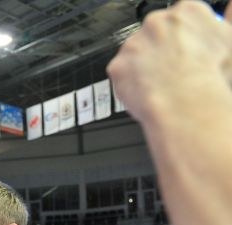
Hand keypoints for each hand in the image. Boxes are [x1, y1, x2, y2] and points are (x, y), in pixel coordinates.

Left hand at [107, 1, 231, 122]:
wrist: (186, 100)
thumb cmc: (210, 75)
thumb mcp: (228, 40)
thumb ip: (225, 21)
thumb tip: (229, 7)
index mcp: (187, 11)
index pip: (182, 19)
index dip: (184, 39)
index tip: (186, 51)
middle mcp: (157, 21)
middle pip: (155, 34)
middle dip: (161, 51)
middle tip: (172, 71)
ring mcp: (134, 42)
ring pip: (136, 53)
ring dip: (144, 67)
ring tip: (161, 84)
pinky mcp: (118, 64)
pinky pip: (122, 73)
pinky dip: (130, 84)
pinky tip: (147, 91)